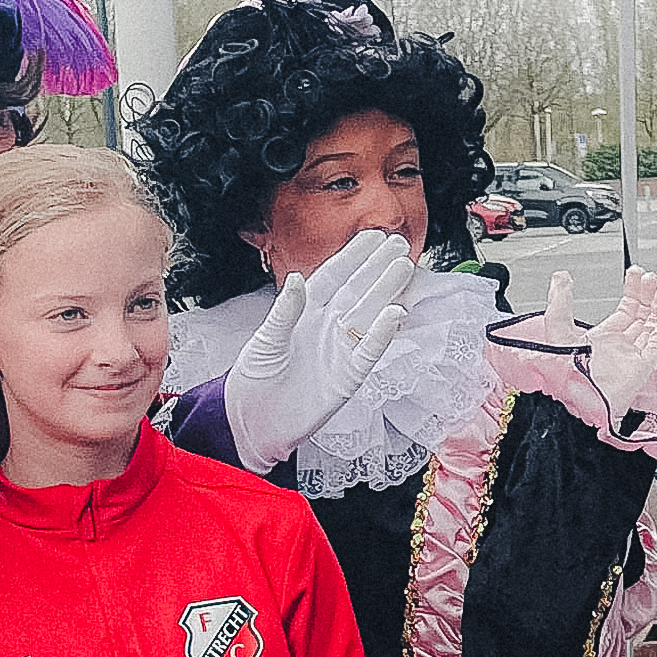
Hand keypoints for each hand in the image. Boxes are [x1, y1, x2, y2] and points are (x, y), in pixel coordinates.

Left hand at [222, 227, 415, 469]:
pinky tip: (396, 313)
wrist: (253, 421)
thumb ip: (285, 310)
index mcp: (305, 311)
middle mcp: (326, 326)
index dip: (354, 256)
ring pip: (368, 314)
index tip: (374, 236)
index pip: (334, 276)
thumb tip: (298, 279)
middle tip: (399, 246)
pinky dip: (383, 333)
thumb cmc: (254, 378)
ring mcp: (340, 349)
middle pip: (357, 291)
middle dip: (377, 267)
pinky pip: (369, 350)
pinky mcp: (348, 376)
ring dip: (385, 292)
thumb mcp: (266, 339)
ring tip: (404, 268)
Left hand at [541, 266, 656, 424]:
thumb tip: (561, 279)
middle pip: (642, 315)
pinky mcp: (642, 366)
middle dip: (649, 294)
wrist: (572, 397)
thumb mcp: (556, 329)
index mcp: (601, 338)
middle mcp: (619, 346)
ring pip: (653, 325)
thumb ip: (559, 302)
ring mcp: (632, 356)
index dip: (632, 291)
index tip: (635, 274)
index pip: (625, 310)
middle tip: (652, 276)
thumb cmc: (562, 373)